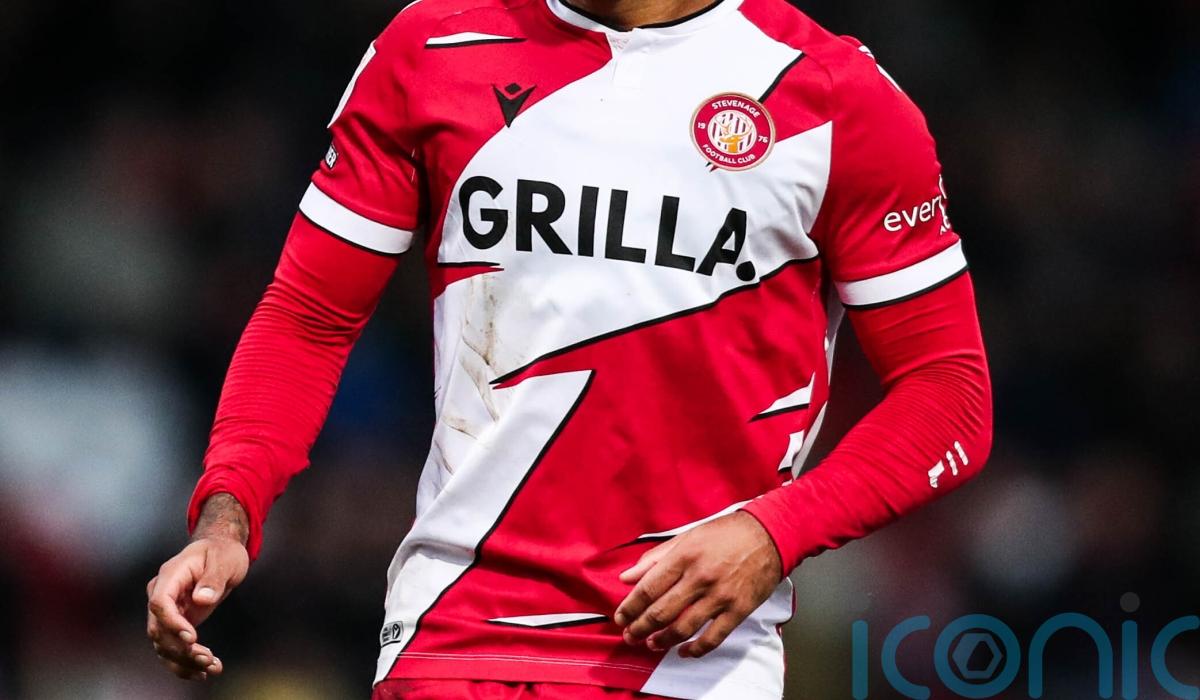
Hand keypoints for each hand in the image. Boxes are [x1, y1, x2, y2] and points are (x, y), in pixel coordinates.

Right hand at [146, 493, 249, 679]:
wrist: (220, 552)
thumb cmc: (222, 552)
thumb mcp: (225, 559)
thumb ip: (214, 577)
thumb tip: (202, 599)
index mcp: (170, 575)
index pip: (160, 602)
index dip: (172, 623)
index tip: (193, 638)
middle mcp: (162, 594)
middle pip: (158, 628)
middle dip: (180, 649)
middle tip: (207, 659)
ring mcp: (167, 610)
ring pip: (163, 643)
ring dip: (183, 660)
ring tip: (211, 668)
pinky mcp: (176, 622)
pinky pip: (173, 646)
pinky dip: (185, 662)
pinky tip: (204, 672)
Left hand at [614, 511, 782, 657]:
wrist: (769, 534)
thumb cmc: (726, 533)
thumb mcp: (686, 536)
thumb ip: (655, 558)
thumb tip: (627, 577)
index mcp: (684, 555)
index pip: (648, 588)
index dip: (630, 607)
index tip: (620, 617)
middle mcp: (700, 577)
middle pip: (661, 611)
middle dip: (640, 628)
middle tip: (629, 636)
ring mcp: (720, 595)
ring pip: (683, 628)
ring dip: (662, 641)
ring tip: (650, 644)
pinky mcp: (738, 609)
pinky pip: (713, 637)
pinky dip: (695, 649)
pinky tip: (683, 651)